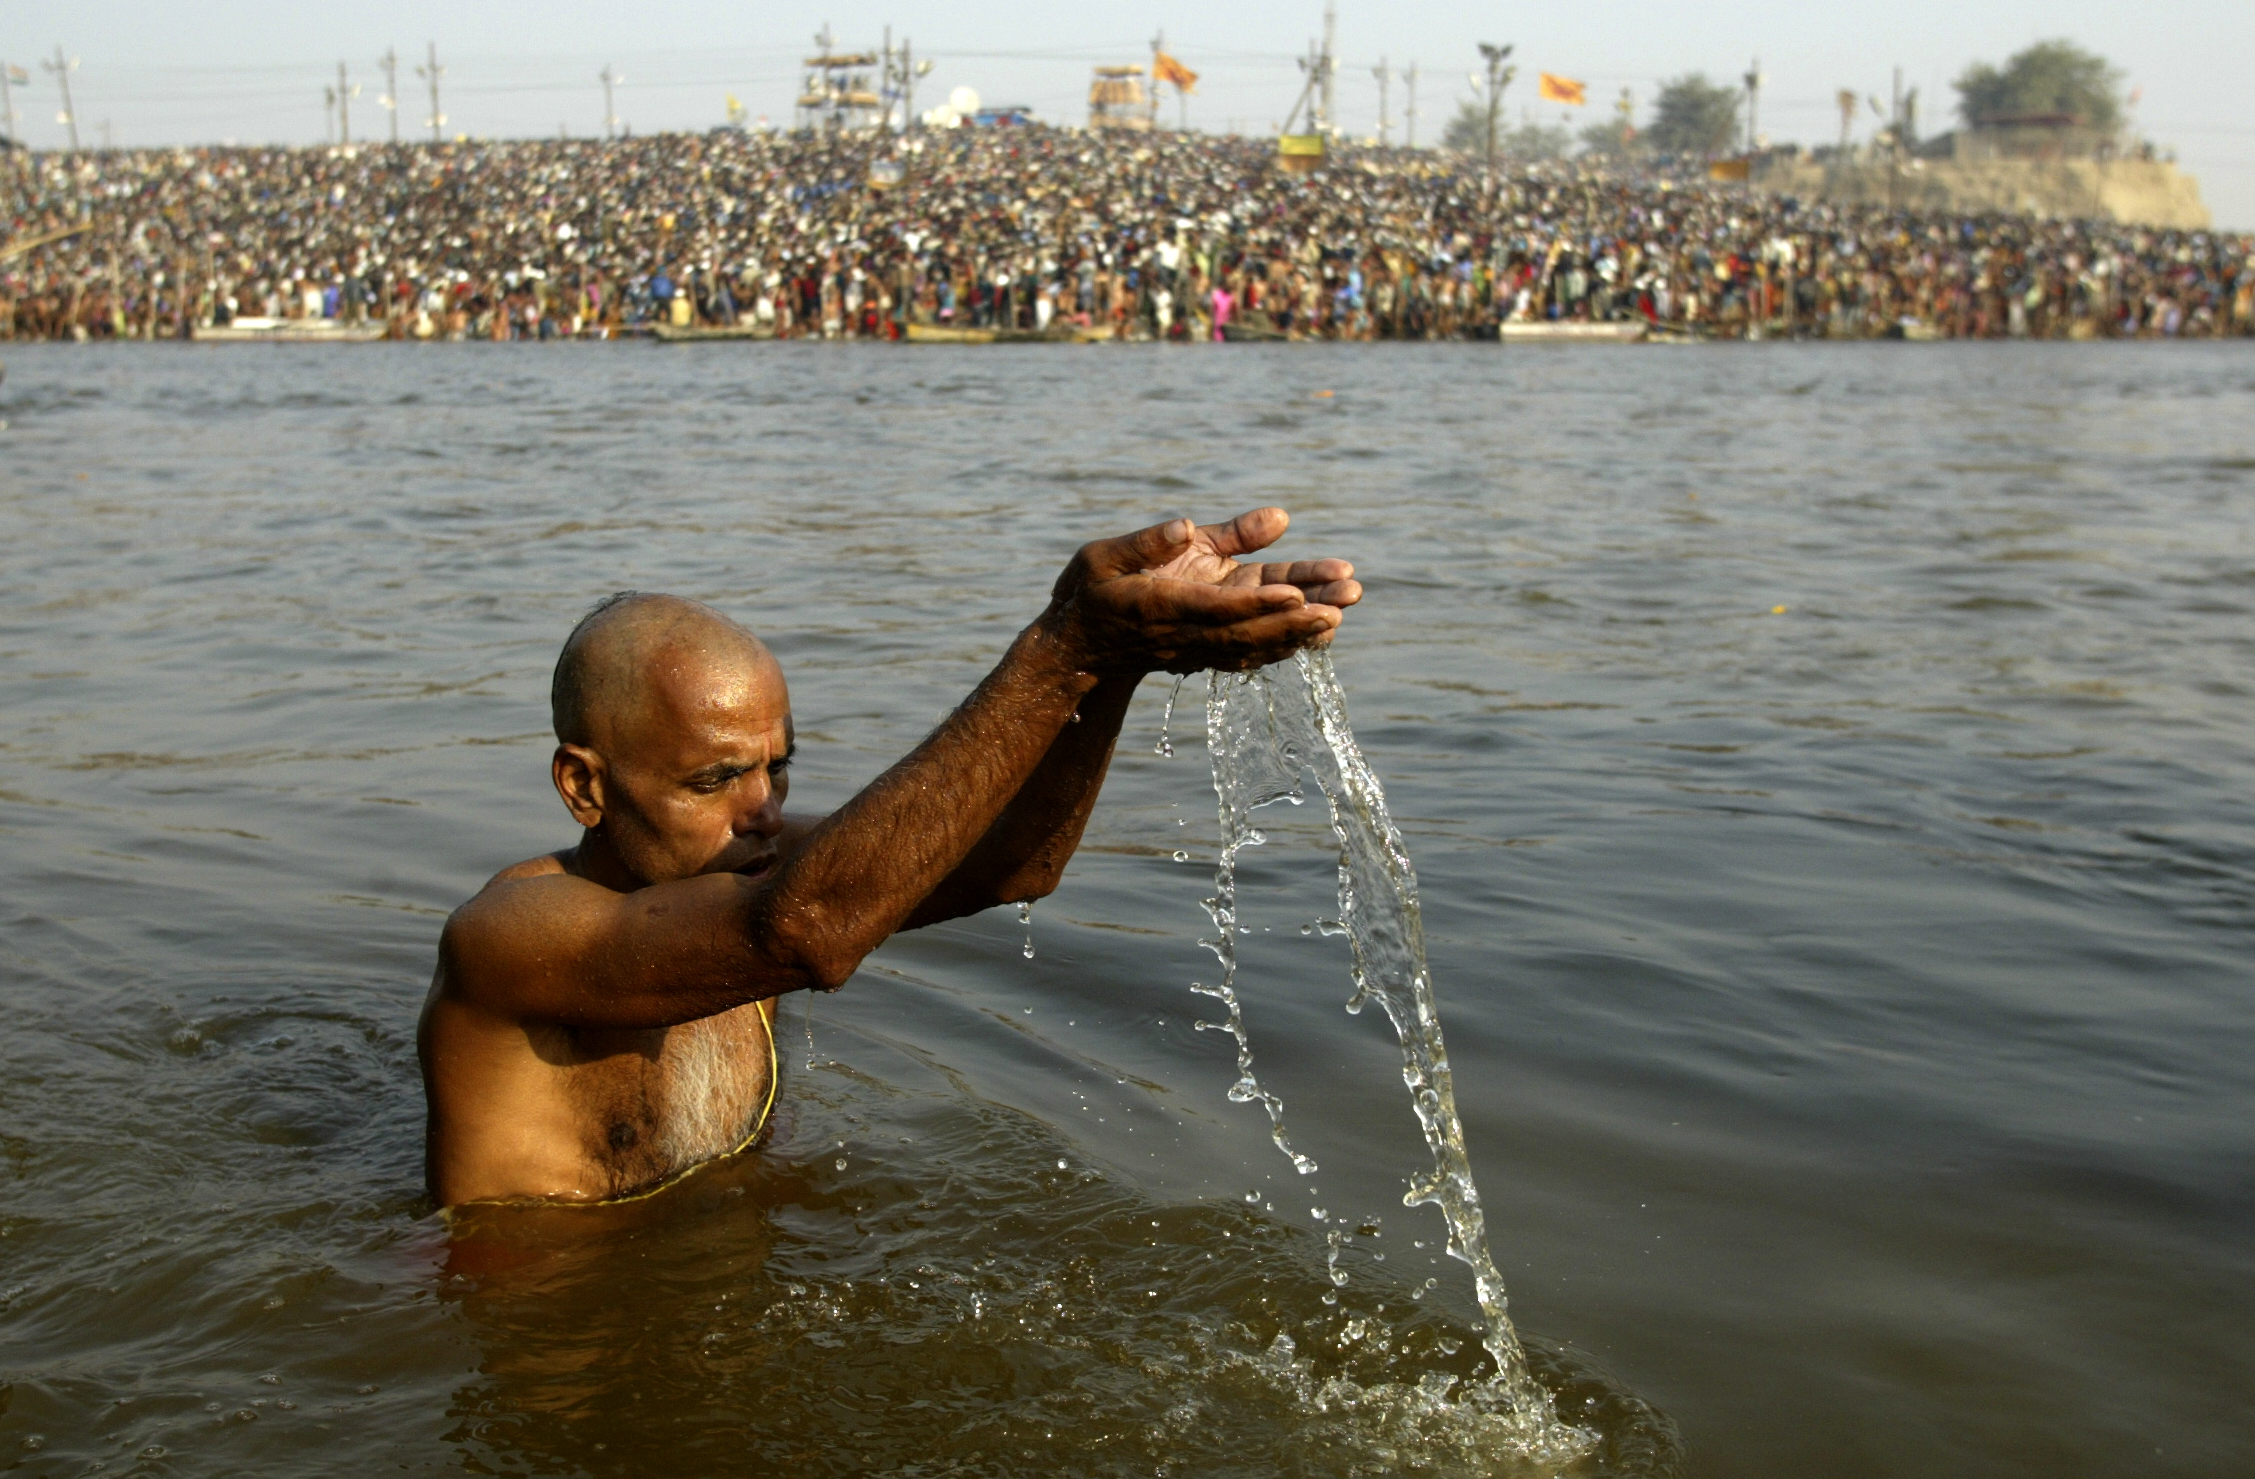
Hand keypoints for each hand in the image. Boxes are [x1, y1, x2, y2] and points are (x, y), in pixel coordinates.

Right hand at [1042, 508, 1362, 674]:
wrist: (1076, 647)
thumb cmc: (1088, 592)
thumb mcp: (1105, 555)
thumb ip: (1150, 541)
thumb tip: (1187, 523)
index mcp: (1161, 606)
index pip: (1217, 608)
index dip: (1258, 602)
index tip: (1296, 593)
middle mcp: (1185, 633)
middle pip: (1249, 631)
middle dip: (1297, 619)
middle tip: (1342, 603)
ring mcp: (1197, 647)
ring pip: (1256, 643)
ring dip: (1302, 630)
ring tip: (1345, 609)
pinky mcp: (1205, 650)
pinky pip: (1251, 650)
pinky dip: (1286, 642)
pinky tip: (1321, 630)